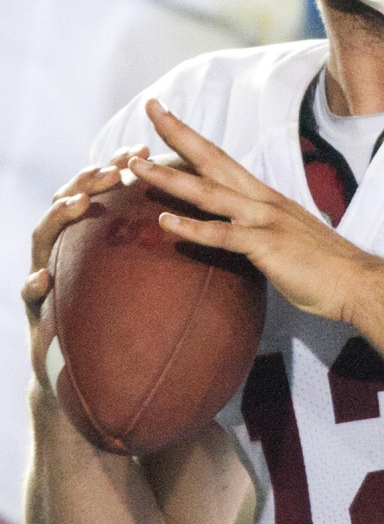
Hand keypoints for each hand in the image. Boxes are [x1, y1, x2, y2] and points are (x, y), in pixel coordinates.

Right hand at [22, 145, 149, 389]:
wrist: (89, 376)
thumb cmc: (124, 317)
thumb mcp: (144, 276)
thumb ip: (163, 247)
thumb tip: (215, 215)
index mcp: (95, 234)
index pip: (104, 189)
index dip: (119, 165)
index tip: (142, 147)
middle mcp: (67, 247)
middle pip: (69, 200)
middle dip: (87, 179)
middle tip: (112, 169)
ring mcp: (46, 272)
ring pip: (43, 236)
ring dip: (58, 216)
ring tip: (78, 204)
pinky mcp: (35, 311)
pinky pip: (28, 295)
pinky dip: (33, 286)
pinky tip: (44, 281)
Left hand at [127, 100, 383, 357]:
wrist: (356, 281)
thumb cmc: (321, 264)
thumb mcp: (283, 235)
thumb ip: (255, 226)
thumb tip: (231, 229)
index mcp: (263, 195)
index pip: (221, 158)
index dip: (191, 137)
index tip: (165, 115)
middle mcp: (262, 199)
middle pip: (212, 158)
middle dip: (179, 133)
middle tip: (150, 107)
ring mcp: (265, 220)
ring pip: (209, 192)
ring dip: (170, 178)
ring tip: (136, 166)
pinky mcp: (267, 246)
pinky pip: (224, 235)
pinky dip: (193, 229)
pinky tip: (164, 224)